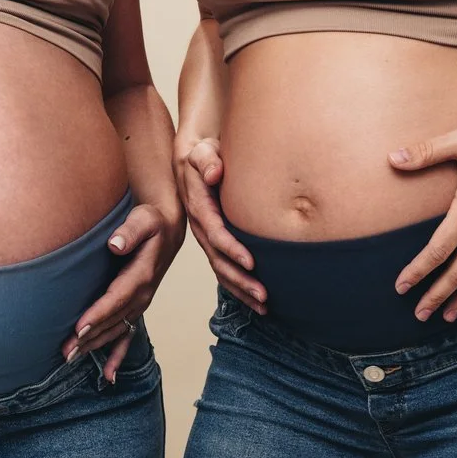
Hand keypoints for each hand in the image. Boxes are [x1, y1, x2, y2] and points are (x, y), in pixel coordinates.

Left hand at [64, 200, 179, 380]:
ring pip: (115, 330)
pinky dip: (117, 356)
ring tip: (71, 359)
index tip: (80, 327)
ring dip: (94, 346)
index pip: (116, 299)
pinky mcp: (136, 307)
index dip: (98, 314)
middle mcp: (142, 295)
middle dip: (90, 337)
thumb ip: (129, 231)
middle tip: (66, 351)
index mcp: (141, 276)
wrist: (167, 230)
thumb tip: (114, 244)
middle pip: (113, 321)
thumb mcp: (144, 220)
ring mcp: (140, 304)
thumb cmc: (151, 222)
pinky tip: (107, 376)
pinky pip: (127, 336)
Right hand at [178, 137, 261, 312]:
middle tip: (264, 295)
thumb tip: (212, 174)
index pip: (216, 233)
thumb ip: (207, 160)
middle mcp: (201, 228)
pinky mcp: (214, 242)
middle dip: (241, 280)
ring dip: (241, 290)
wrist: (192, 159)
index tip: (251, 263)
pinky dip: (239, 286)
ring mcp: (206, 238)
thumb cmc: (202, 154)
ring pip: (222, 270)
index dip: (232, 249)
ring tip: (265, 306)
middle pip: (219, 260)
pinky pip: (225, 268)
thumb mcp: (201, 151)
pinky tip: (256, 300)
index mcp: (200, 208)